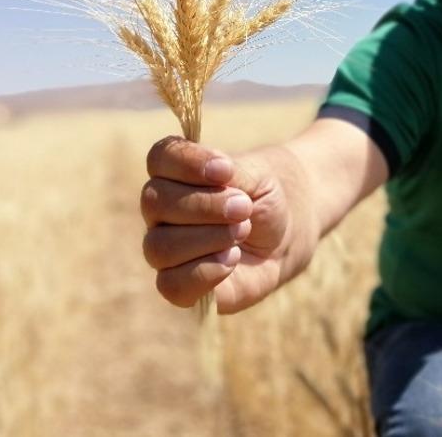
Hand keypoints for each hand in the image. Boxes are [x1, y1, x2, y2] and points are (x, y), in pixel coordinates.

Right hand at [140, 136, 314, 312]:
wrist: (285, 236)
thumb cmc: (264, 199)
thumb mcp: (258, 176)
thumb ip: (234, 172)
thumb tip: (218, 172)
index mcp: (174, 173)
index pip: (160, 157)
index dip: (188, 162)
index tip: (226, 170)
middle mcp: (161, 211)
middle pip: (155, 202)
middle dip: (206, 205)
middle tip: (244, 207)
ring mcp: (166, 248)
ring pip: (160, 247)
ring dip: (208, 238)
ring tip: (243, 231)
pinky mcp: (179, 284)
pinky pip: (171, 284)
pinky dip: (206, 272)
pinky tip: (232, 258)